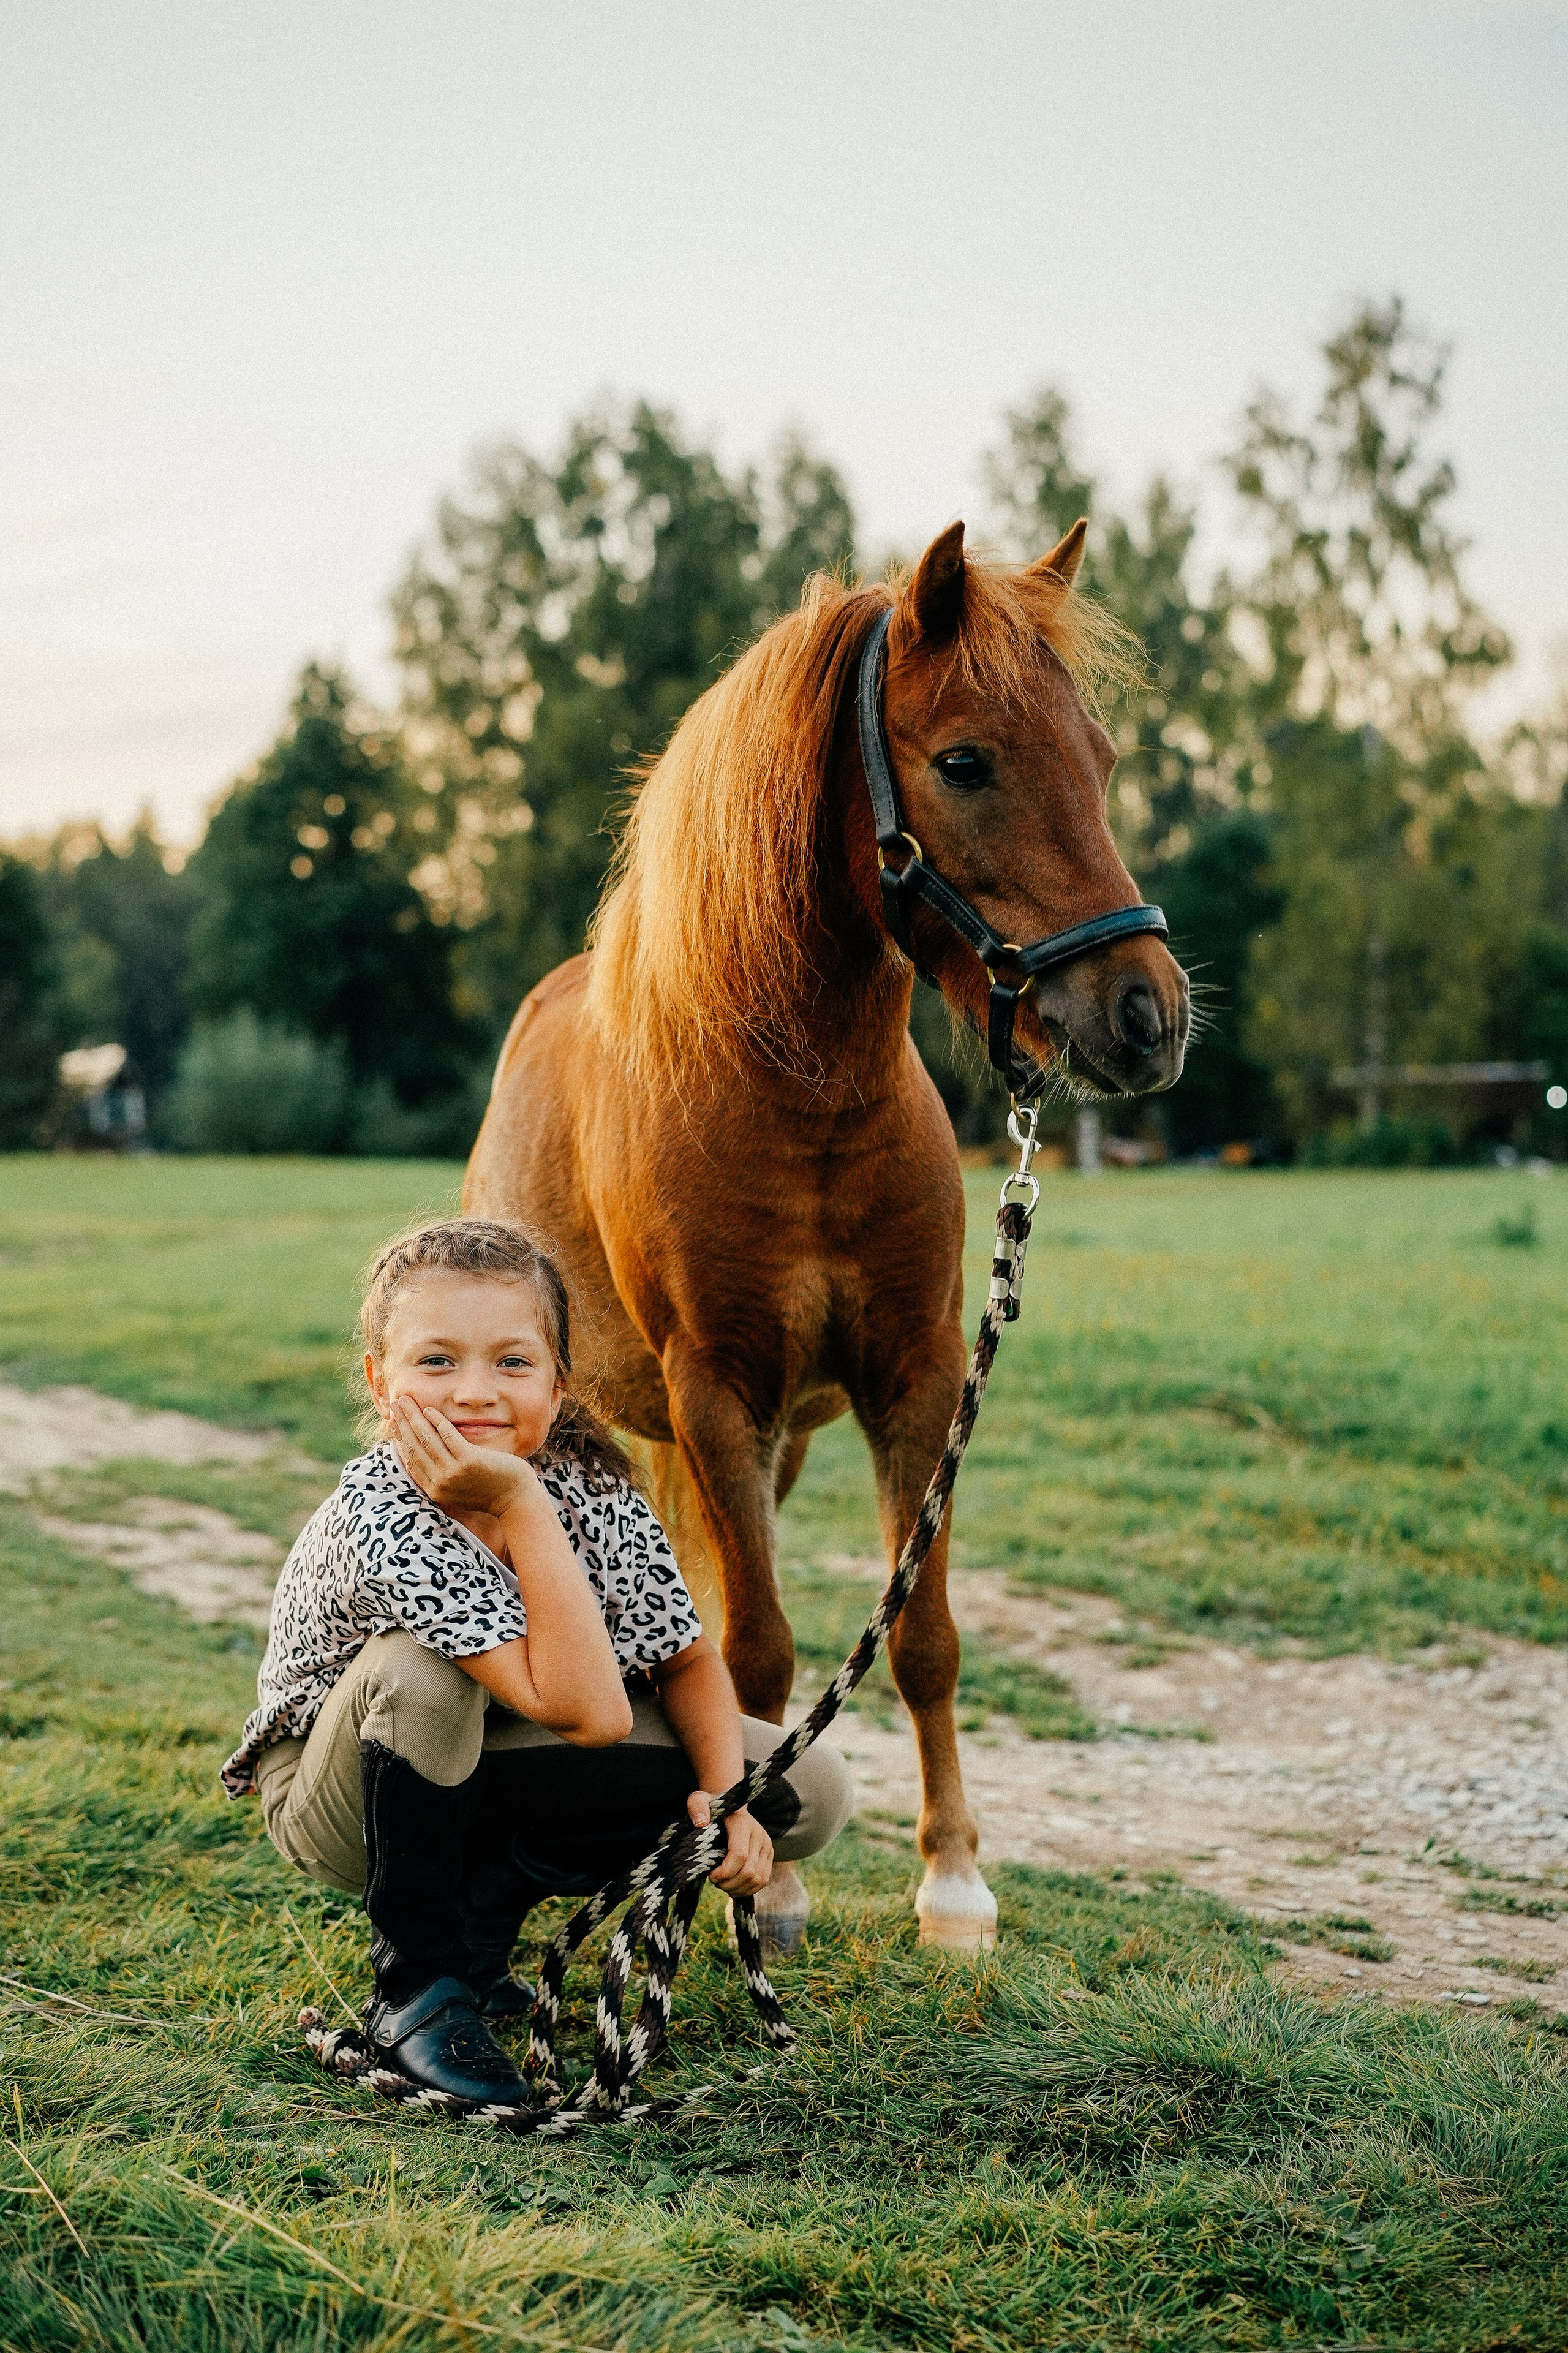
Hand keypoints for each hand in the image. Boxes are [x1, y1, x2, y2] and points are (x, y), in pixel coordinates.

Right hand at [391, 1396, 531, 1516]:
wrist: (515, 1499)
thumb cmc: (489, 1489)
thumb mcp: (458, 1486)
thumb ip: (440, 1473)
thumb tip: (424, 1452)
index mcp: (435, 1489)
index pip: (411, 1459)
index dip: (401, 1438)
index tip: (394, 1421)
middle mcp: (440, 1483)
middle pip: (415, 1447)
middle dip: (403, 1422)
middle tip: (395, 1403)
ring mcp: (454, 1472)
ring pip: (427, 1440)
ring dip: (414, 1417)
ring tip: (406, 1401)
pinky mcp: (470, 1461)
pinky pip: (448, 1436)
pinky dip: (437, 1421)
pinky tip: (429, 1410)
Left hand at [687, 1791, 773, 1896]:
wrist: (732, 1807)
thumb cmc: (712, 1808)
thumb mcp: (699, 1800)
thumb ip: (697, 1806)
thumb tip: (701, 1823)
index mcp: (743, 1823)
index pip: (739, 1855)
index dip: (724, 1872)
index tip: (710, 1875)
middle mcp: (759, 1834)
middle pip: (749, 1872)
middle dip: (729, 1883)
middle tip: (715, 1882)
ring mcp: (767, 1846)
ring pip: (758, 1879)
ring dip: (739, 1889)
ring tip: (723, 1885)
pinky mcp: (769, 1855)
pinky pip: (763, 1881)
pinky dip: (748, 1889)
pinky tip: (733, 1887)